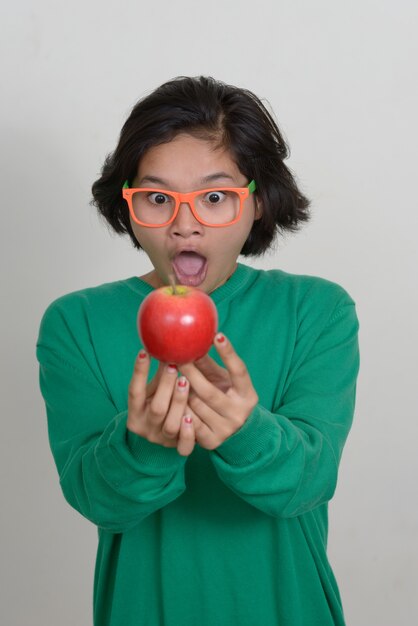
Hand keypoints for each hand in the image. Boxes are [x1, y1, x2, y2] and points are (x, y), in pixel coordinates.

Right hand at [127, 351, 194, 455]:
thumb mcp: (155, 390)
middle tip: (173, 365)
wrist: (158, 437)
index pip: (134, 392)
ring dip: (179, 402)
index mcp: (136, 411)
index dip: (138, 372)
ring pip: (170, 425)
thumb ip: (161, 373)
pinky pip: (183, 447)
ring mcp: (161, 439)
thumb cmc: (159, 403)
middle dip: (165, 386)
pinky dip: (188, 433)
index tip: (144, 352)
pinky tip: (192, 417)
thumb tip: (167, 342)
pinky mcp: (176, 449)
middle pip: (157, 408)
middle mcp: (146, 426)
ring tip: (185, 382)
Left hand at [179, 334, 258, 449]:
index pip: (239, 371)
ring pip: (196, 407)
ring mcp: (226, 428)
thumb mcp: (222, 380)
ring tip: (171, 380)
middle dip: (191, 374)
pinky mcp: (212, 441)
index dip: (229, 353)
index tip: (217, 336)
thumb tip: (193, 340)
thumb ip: (209, 365)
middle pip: (210, 391)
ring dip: (181, 393)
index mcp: (247, 394)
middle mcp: (239, 412)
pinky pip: (189, 424)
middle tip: (176, 358)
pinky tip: (171, 402)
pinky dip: (180, 411)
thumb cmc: (225, 397)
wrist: (236, 434)